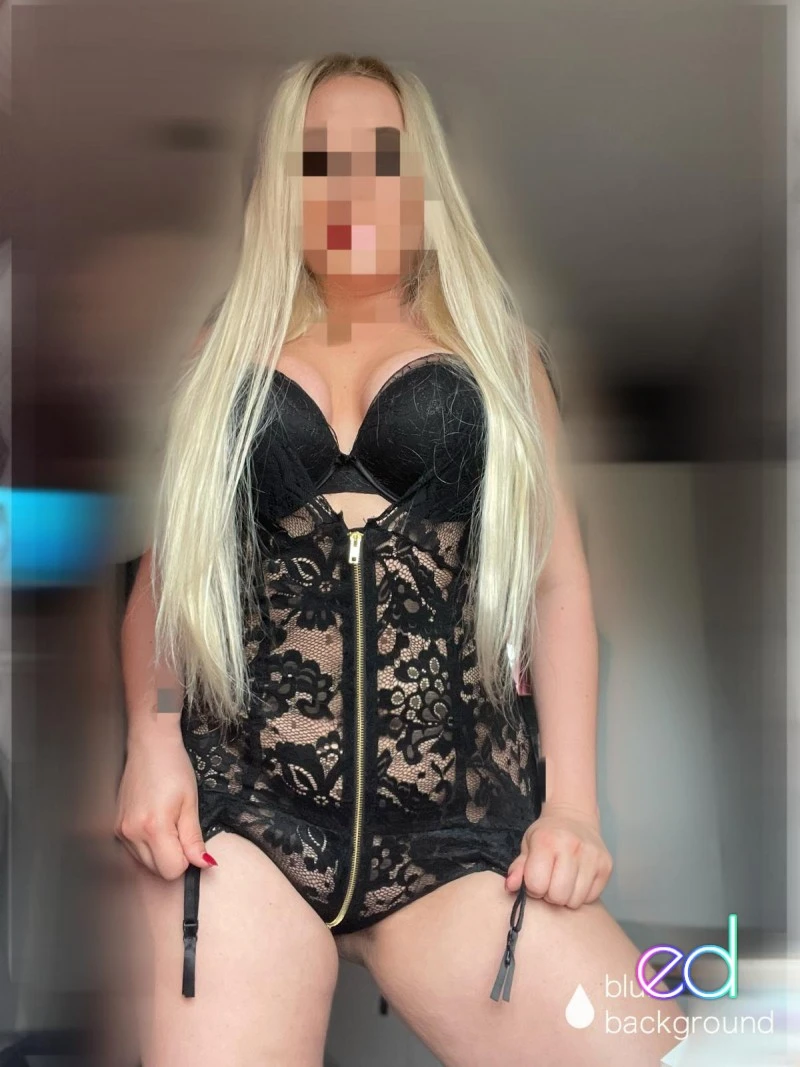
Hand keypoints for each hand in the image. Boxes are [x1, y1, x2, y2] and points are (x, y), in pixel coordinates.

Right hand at [114, 731, 217, 879]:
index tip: (189, 838)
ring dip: (160, 851)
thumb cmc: (174, 768)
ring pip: (145, 863)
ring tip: (167, 820)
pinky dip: (148, 844)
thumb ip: (194, 838)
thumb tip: (204, 863)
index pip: (171, 870)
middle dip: (173, 856)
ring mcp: (120, 830)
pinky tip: (154, 821)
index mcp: (153, 827)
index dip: (186, 858)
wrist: (150, 746)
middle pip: (157, 870)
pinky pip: (135, 851)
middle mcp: (131, 833)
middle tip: (179, 826)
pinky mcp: (116, 826)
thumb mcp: (190, 803)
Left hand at [505, 802, 612, 907]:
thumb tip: (510, 886)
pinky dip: (581, 894)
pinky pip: (591, 898)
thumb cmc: (547, 835)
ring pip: (575, 901)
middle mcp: (573, 847)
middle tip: (550, 882)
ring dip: (566, 897)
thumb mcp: (528, 845)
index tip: (536, 879)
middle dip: (550, 895)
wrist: (574, 818)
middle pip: (558, 896)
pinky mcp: (606, 866)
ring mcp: (593, 857)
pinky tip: (576, 880)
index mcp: (547, 841)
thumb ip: (519, 867)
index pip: (536, 884)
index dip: (533, 887)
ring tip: (563, 880)